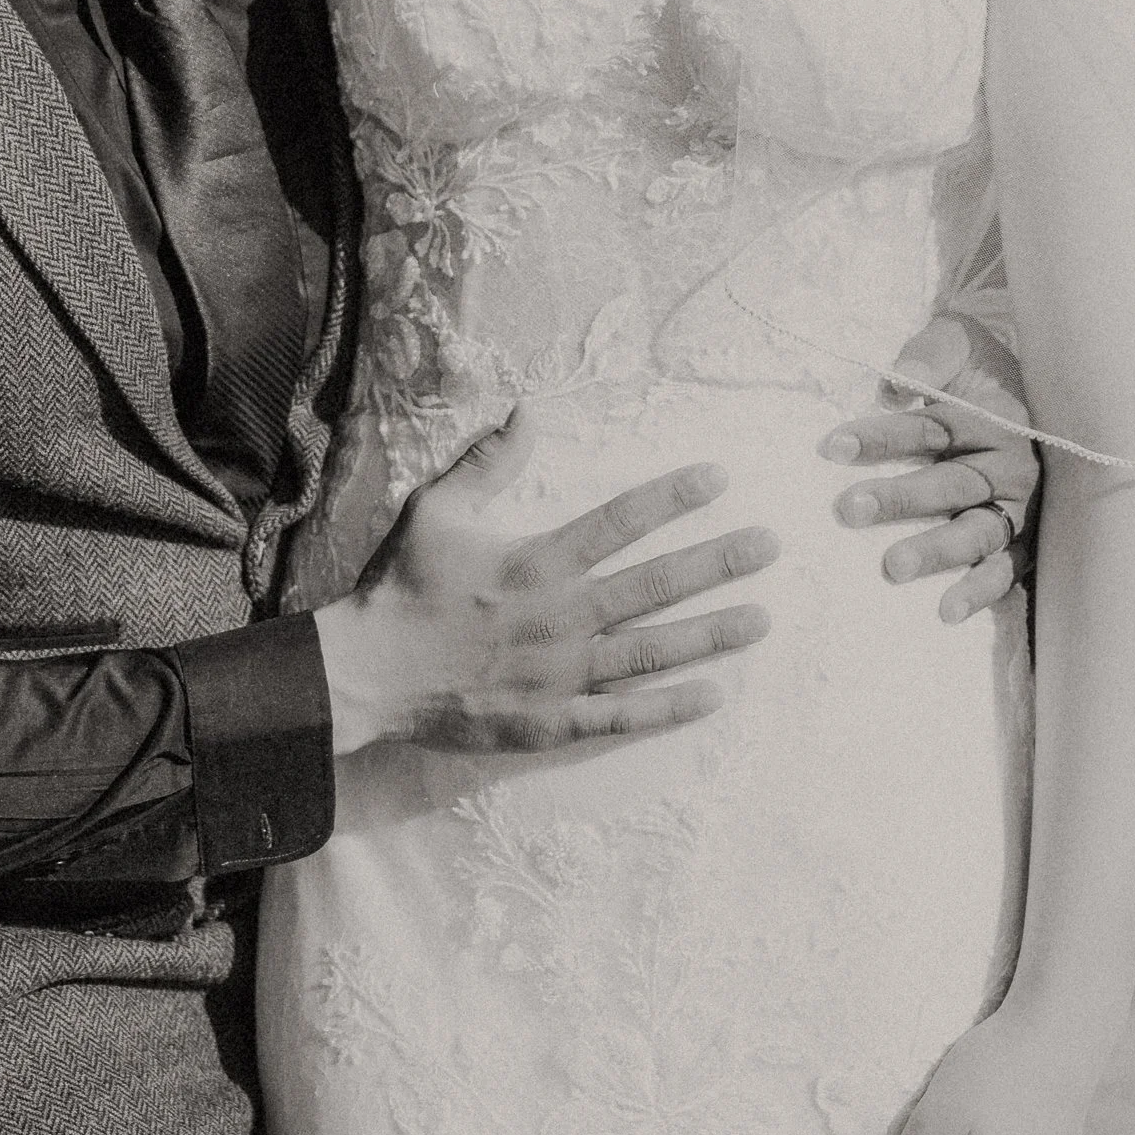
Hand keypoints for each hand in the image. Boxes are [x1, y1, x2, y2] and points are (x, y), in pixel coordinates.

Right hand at [313, 405, 776, 755]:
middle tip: (770, 546)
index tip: (720, 479)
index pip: (622, 520)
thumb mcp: (435, 509)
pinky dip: (670, 708)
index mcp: (538, 562)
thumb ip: (487, 463)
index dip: (675, 496)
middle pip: (656, 585)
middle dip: (719, 562)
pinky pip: (623, 716)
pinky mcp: (551, 722)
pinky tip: (714, 694)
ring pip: (653, 650)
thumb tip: (526, 412)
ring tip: (761, 619)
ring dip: (711, 633)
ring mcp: (560, 674)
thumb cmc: (399, 588)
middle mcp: (561, 617)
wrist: (365, 674)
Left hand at [818, 314, 1040, 623]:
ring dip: (936, 551)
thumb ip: (927, 354)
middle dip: (900, 499)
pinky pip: (1005, 570)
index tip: (832, 446)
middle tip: (848, 510)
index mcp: (992, 418)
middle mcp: (1011, 465)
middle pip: (952, 484)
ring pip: (978, 531)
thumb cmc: (977, 366)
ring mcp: (1020, 508)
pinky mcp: (1024, 542)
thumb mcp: (955, 340)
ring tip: (893, 567)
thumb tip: (894, 382)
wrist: (1026, 383)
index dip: (882, 437)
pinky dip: (979, 590)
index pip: (931, 428)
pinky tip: (946, 610)